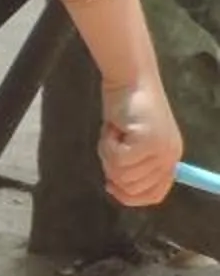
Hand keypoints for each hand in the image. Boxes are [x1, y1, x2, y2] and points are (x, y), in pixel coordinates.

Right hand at [101, 75, 181, 206]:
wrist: (130, 79)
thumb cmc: (126, 107)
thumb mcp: (131, 141)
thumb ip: (131, 164)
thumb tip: (116, 188)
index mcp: (169, 160)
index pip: (153, 195)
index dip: (129, 196)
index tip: (111, 185)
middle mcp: (170, 158)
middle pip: (134, 189)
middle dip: (113, 170)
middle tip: (112, 145)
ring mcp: (161, 151)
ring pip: (124, 175)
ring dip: (108, 155)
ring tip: (113, 134)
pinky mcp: (147, 142)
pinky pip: (118, 159)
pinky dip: (106, 146)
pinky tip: (111, 129)